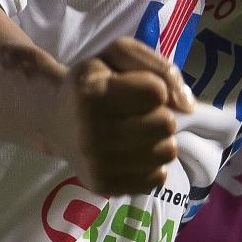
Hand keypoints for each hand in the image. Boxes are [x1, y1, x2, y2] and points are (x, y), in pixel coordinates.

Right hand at [46, 38, 194, 195]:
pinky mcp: (105, 187)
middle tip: (137, 113)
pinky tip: (130, 153)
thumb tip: (188, 107)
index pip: (157, 92)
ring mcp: (97, 165)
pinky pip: (158, 178)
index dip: (152, 87)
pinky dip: (150, 164)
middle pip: (165, 124)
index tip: (134, 89)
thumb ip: (160, 68)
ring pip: (166, 153)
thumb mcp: (119, 55)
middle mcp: (91, 133)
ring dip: (157, 140)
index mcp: (91, 94)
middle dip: (158, 114)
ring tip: (134, 132)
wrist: (53, 119)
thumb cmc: (93, 82)